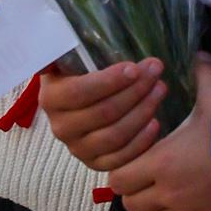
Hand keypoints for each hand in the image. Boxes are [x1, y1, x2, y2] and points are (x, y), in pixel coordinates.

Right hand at [41, 57, 168, 171]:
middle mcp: (60, 127)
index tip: (135, 67)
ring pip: (115, 135)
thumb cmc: (80, 78)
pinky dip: (142, 141)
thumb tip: (59, 47)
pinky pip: (122, 157)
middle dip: (134, 91)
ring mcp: (78, 149)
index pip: (80, 92)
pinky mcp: (96, 164)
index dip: (110, 81)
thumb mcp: (68, 62)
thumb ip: (64, 53)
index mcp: (51, 99)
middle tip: (155, 73)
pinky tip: (156, 122)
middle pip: (103, 112)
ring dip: (142, 112)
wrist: (80, 106)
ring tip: (160, 90)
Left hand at [107, 60, 210, 210]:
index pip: (119, 178)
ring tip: (155, 209)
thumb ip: (202, 77)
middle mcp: (167, 192)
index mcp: (160, 162)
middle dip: (135, 196)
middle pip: (131, 204)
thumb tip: (199, 53)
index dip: (121, 175)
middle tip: (144, 187)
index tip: (131, 168)